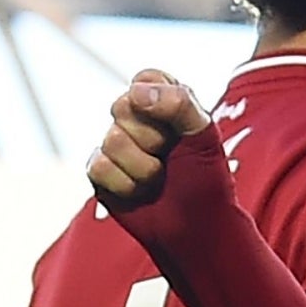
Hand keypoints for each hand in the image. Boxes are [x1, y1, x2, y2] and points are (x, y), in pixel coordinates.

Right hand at [87, 70, 210, 205]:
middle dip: (154, 139)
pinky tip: (140, 192)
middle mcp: (135, 118)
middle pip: (122, 107)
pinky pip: (100, 166)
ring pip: (112, 140)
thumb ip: (178, 103)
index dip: (162, 103)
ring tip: (159, 179)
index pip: (147, 78)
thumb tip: (135, 93)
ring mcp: (115, 143)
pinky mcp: (100, 170)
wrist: (196, 228)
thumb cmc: (205, 180)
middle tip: (171, 157)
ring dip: (144, 168)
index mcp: (164, 101)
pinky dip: (127, 185)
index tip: (180, 128)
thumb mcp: (204, 136)